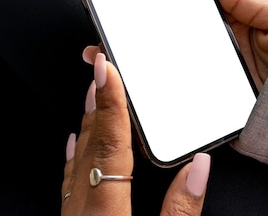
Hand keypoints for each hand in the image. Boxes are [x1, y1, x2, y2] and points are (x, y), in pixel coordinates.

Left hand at [62, 51, 209, 214]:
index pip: (109, 144)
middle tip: (103, 68)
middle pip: (90, 144)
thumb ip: (180, 208)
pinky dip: (75, 152)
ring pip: (77, 158)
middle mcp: (82, 208)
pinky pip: (69, 177)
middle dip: (97, 102)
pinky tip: (75, 140)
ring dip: (88, 122)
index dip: (110, 103)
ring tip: (95, 93)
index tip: (107, 69)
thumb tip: (198, 167)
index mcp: (106, 211)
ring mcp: (73, 214)